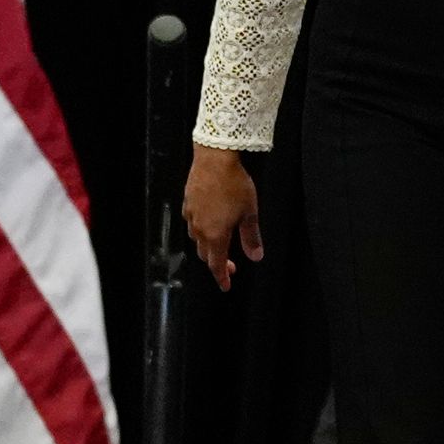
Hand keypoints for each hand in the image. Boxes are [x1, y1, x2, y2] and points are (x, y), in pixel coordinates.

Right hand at [183, 145, 263, 290]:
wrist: (214, 158)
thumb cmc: (234, 184)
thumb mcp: (249, 213)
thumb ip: (251, 237)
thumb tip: (256, 256)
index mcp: (216, 235)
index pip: (217, 264)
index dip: (222, 277)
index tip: (226, 285)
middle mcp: (200, 229)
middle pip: (206, 254)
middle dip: (217, 263)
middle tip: (230, 265)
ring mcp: (191, 215)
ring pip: (197, 239)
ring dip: (208, 246)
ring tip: (221, 244)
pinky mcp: (187, 202)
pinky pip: (193, 223)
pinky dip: (201, 229)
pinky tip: (208, 222)